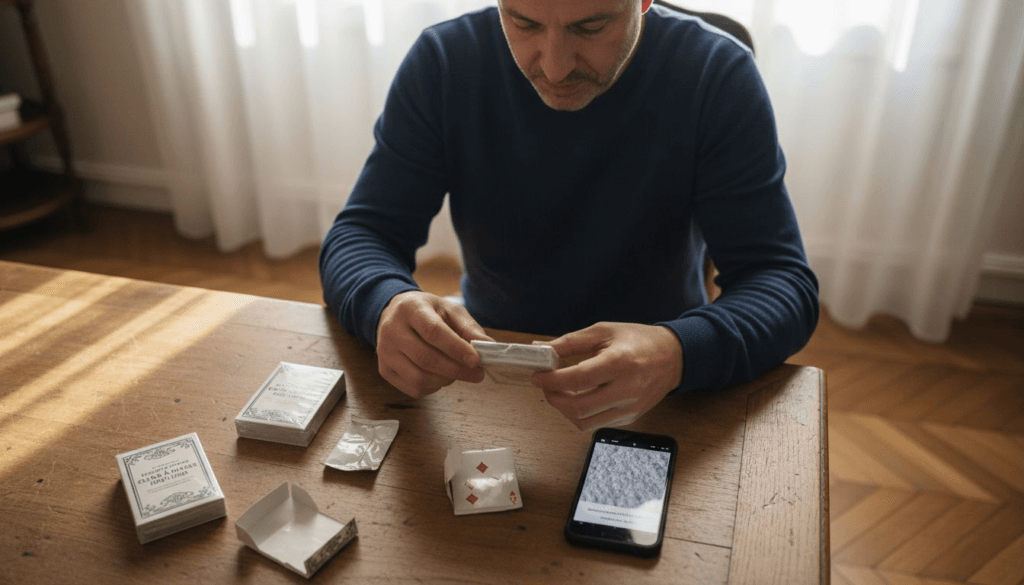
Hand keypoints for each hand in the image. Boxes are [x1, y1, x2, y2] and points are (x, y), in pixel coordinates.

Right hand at [376, 291, 492, 397]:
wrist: (394, 314)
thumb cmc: (427, 312)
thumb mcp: (449, 310)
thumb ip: (469, 328)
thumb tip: (489, 346)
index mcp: (410, 309)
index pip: (433, 331)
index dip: (456, 348)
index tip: (476, 360)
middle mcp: (392, 330)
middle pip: (426, 358)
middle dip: (456, 370)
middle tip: (478, 374)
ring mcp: (385, 352)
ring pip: (419, 378)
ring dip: (446, 380)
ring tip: (457, 372)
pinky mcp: (385, 370)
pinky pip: (413, 388)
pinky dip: (434, 387)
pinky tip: (441, 376)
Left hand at [532, 322, 682, 430]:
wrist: (673, 357)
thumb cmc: (638, 340)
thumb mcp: (603, 331)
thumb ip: (570, 342)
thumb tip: (541, 349)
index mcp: (620, 362)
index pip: (578, 378)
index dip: (552, 380)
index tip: (538, 376)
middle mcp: (627, 388)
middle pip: (578, 407)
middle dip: (553, 398)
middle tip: (545, 386)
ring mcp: (630, 407)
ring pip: (585, 421)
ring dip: (564, 410)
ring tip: (560, 393)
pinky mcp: (631, 417)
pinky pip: (596, 424)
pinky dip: (581, 414)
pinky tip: (578, 398)